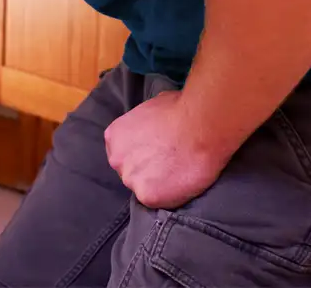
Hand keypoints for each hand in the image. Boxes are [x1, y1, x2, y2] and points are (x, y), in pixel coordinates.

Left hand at [104, 89, 232, 208]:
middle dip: (146, 171)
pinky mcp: (147, 196)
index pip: (123, 155)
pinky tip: (181, 183)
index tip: (155, 157)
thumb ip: (141, 125)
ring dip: (157, 185)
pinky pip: (158, 201)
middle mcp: (116, 159)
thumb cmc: (178, 111)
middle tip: (168, 166)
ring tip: (177, 174)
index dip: (140, 157)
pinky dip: (170, 196)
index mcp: (113, 136)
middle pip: (130, 173)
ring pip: (143, 188)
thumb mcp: (148, 110)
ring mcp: (130, 179)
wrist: (197, 126)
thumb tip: (150, 127)